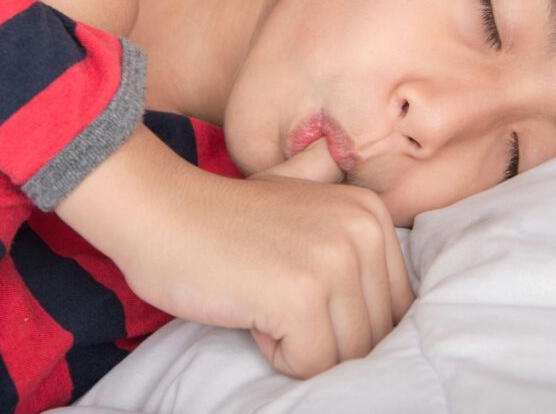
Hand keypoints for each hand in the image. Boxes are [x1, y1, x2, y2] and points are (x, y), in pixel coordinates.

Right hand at [55, 127, 413, 378]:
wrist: (161, 211)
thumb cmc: (226, 216)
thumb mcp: (296, 190)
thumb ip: (338, 198)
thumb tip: (364, 192)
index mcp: (371, 212)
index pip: (394, 307)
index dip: (346, 318)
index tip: (299, 290)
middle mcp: (364, 230)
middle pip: (373, 334)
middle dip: (324, 334)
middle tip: (273, 293)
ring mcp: (335, 262)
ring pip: (347, 355)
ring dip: (300, 344)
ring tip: (263, 297)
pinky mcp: (301, 296)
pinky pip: (311, 365)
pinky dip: (276, 354)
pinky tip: (251, 310)